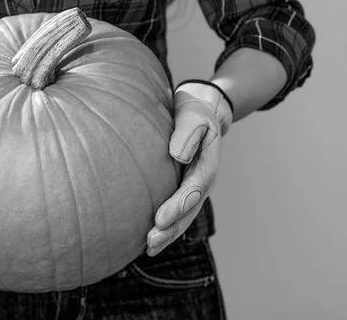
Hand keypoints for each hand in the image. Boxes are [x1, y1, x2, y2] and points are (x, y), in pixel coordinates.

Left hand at [146, 81, 232, 255]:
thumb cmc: (195, 112)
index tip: (160, 219)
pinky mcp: (183, 186)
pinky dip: (165, 225)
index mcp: (207, 164)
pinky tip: (149, 238)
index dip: (177, 206)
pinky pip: (176, 209)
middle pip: (189, 210)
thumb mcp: (194, 115)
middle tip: (150, 242)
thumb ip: (187, 133)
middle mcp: (203, 180)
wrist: (202, 110)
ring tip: (149, 248)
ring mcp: (194, 186)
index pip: (192, 189)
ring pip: (184, 215)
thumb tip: (177, 155)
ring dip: (168, 233)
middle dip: (171, 228)